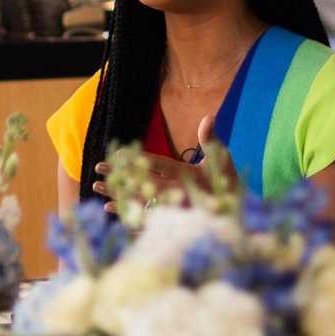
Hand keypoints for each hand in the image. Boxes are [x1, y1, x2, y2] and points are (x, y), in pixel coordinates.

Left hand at [92, 115, 238, 212]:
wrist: (238, 215)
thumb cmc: (228, 182)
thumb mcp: (221, 158)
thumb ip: (210, 139)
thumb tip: (208, 116)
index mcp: (189, 174)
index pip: (160, 164)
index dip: (139, 159)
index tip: (118, 154)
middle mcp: (179, 192)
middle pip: (144, 182)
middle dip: (121, 175)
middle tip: (97, 168)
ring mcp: (173, 208)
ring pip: (140, 200)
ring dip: (118, 193)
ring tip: (96, 187)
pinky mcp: (171, 220)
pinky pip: (144, 217)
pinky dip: (127, 213)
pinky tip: (108, 208)